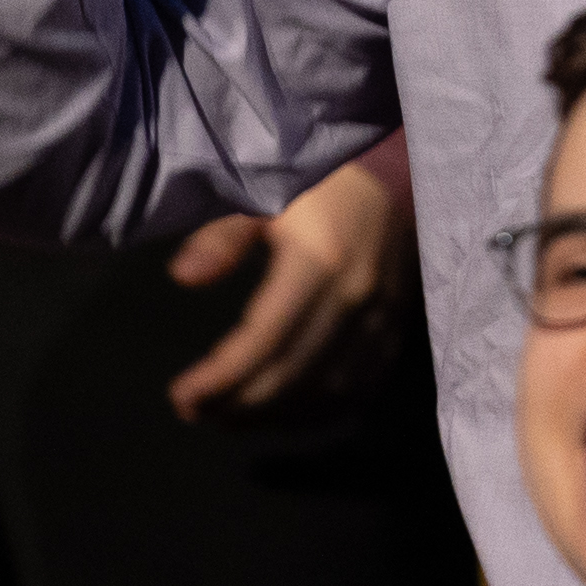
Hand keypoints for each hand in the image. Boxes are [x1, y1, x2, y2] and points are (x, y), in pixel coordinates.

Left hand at [168, 146, 414, 417]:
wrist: (403, 167)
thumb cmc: (325, 179)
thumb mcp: (266, 194)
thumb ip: (224, 237)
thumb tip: (183, 277)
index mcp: (318, 262)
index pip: (263, 340)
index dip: (220, 378)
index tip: (181, 395)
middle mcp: (354, 298)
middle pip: (292, 375)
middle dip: (238, 405)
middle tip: (196, 413)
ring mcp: (382, 317)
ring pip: (326, 391)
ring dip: (276, 415)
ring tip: (231, 418)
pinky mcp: (398, 326)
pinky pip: (362, 386)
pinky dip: (322, 411)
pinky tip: (288, 413)